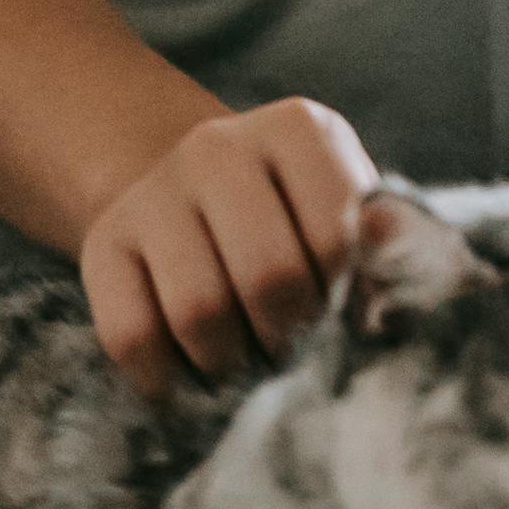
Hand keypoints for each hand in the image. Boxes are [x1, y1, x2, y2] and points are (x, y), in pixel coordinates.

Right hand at [74, 96, 377, 393]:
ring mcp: (153, 191)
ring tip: (247, 363)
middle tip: (294, 355)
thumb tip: (405, 272)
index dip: (346, 302)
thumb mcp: (347, 219)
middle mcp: (218, 145)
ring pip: (199, 313)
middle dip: (291, 340)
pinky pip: (132, 336)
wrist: (192, 200)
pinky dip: (166, 380)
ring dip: (232, 365)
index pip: (337, 238)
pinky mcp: (103, 243)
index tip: (342, 320)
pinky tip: (190, 378)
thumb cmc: (296, 226)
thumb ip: (383, 250)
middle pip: (269, 278)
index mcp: (298, 128)